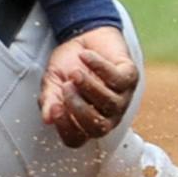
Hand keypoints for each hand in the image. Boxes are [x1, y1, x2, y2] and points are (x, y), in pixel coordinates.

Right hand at [38, 26, 138, 147]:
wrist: (84, 37)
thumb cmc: (69, 64)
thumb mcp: (53, 82)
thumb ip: (49, 99)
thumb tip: (47, 118)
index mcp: (85, 122)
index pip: (76, 139)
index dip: (65, 127)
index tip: (55, 107)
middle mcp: (107, 116)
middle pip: (98, 128)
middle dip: (79, 109)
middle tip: (66, 87)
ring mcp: (122, 98)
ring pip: (110, 104)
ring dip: (89, 87)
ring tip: (75, 72)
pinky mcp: (130, 77)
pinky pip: (117, 79)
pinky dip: (99, 67)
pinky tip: (85, 56)